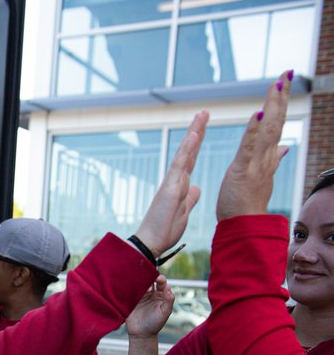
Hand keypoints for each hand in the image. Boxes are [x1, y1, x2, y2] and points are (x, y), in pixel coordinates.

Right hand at [126, 274, 174, 338]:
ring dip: (139, 281)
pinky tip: (129, 284)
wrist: (141, 334)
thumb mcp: (165, 312)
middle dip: (148, 276)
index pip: (161, 283)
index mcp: (160, 295)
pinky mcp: (131, 299)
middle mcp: (150, 293)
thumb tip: (168, 288)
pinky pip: (130, 290)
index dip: (160, 279)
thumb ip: (169, 300)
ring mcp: (140, 296)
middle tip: (146, 275)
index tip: (158, 278)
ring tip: (138, 280)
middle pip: (150, 280)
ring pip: (140, 284)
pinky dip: (130, 286)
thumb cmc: (155, 324)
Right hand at [133, 110, 206, 256]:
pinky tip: (194, 135)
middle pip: (188, 151)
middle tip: (204, 112)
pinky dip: (187, 149)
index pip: (191, 159)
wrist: (151, 242)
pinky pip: (180, 165)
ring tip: (201, 115)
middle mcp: (175, 179)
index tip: (203, 128)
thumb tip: (197, 188)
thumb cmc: (165, 229)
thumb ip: (190, 198)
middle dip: (196, 131)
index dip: (197, 144)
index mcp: (180, 185)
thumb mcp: (184, 211)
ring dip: (193, 133)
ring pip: (184, 152)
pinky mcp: (170, 187)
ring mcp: (172, 181)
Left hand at [217, 71, 291, 219]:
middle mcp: (266, 157)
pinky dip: (255, 130)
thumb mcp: (261, 176)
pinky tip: (258, 113)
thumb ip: (273, 160)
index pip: (276, 124)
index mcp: (267, 157)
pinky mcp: (244, 169)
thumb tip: (284, 148)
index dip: (280, 103)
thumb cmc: (246, 203)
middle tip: (286, 72)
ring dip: (272, 106)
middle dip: (281, 96)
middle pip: (276, 121)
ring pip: (267, 129)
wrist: (243, 226)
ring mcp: (257, 163)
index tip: (283, 82)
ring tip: (277, 84)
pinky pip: (250, 146)